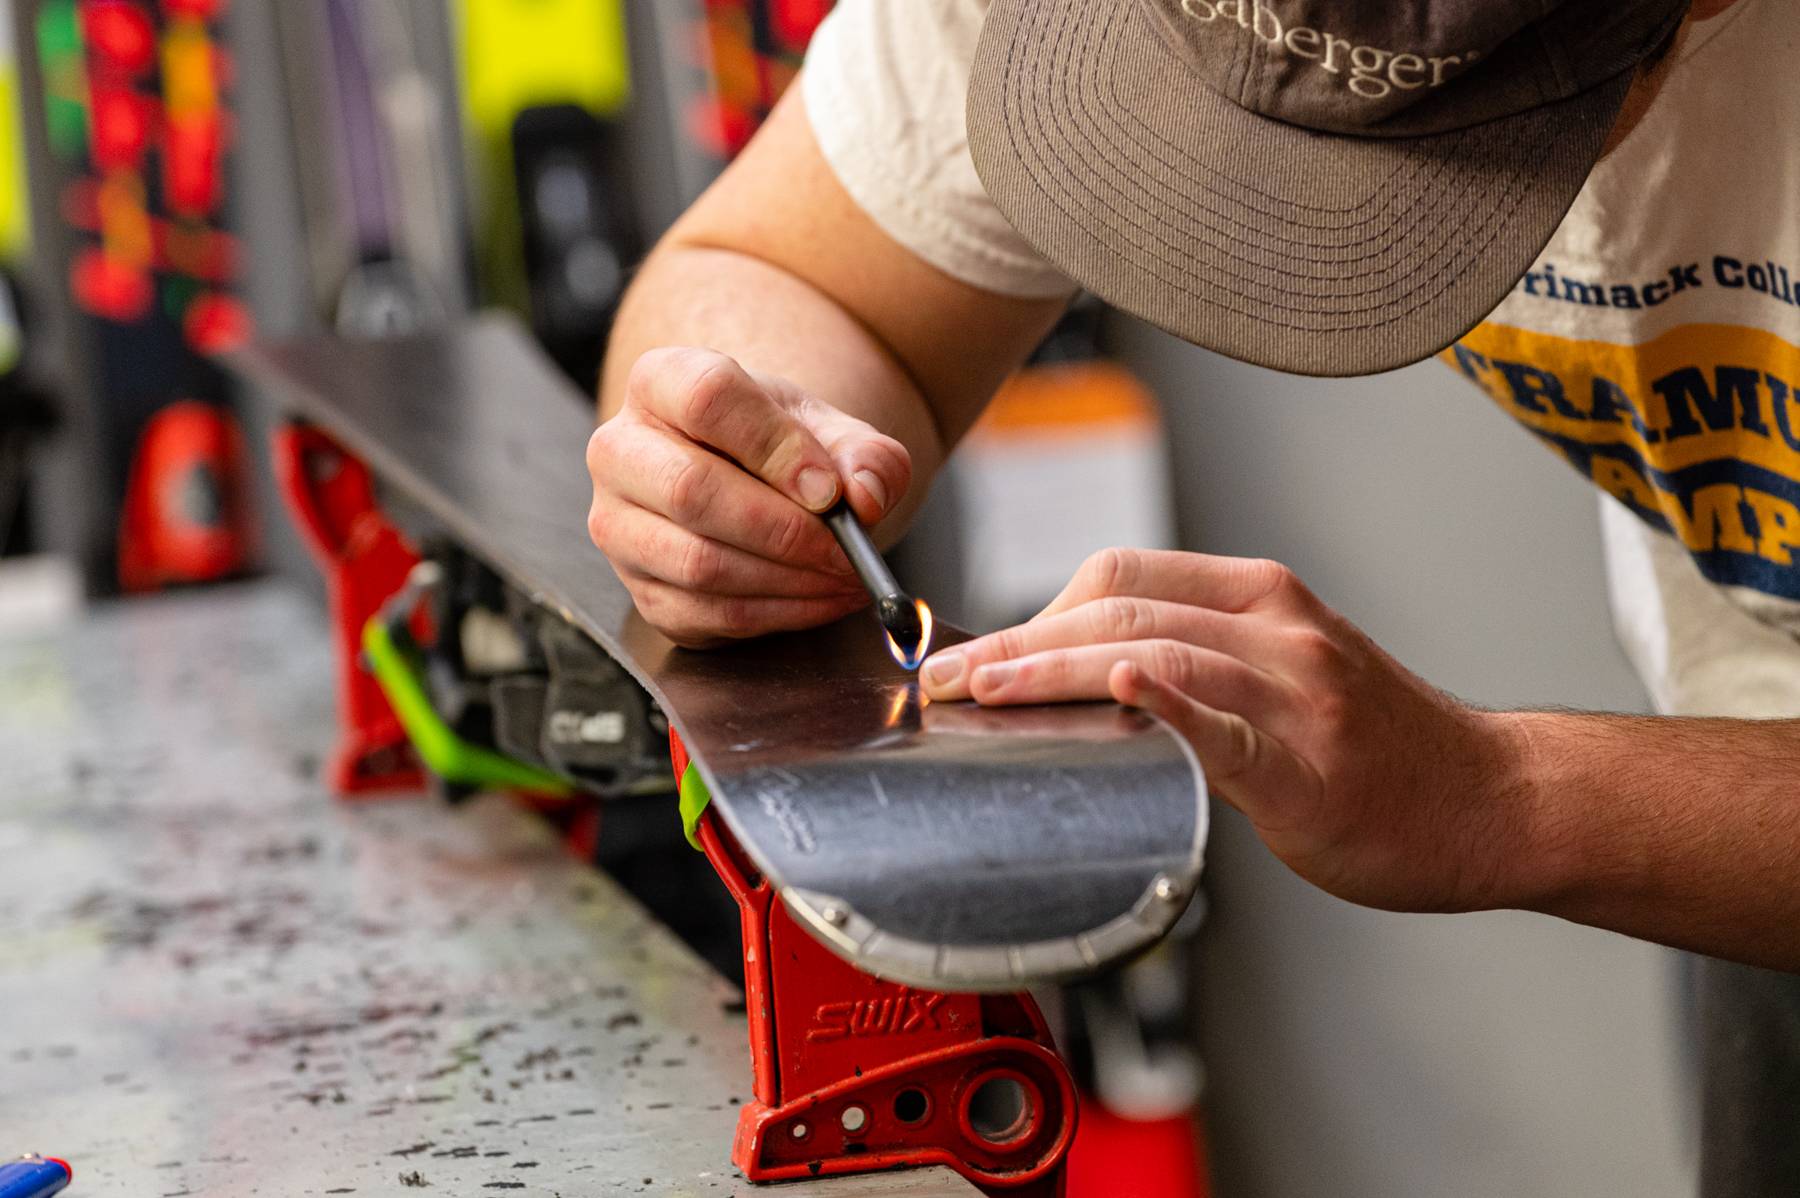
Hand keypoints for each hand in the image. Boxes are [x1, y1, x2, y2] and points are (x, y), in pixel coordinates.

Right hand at [588, 347, 911, 646]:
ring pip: (697, 562)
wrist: (749, 481)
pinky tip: (821, 599)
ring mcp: (619, 526)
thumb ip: (865, 454)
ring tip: (844, 577)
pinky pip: (708, 613)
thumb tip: (865, 495)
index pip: (707, 398)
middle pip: (690, 489)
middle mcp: (621, 451)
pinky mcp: (640, 591)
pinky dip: (778, 615)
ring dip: (787, 580)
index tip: (830, 489)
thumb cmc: (781, 446)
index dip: (775, 447)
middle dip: (784, 530)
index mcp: (661, 382)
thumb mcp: (832, 430)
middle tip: (846, 551)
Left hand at [918, 548, 1541, 913]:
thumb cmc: (1380, 747)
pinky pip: (1228, 724)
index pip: (1119, 573)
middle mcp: (1275, 626)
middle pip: (1118, 603)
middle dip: (1014, 642)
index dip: (1030, 610)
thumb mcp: (1285, 672)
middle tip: (944, 680)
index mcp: (1261, 597)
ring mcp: (1296, 690)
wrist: (1495, 798)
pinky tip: (1123, 690)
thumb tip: (1082, 678)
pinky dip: (1169, 701)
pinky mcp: (1311, 764)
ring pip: (1152, 648)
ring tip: (982, 693)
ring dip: (1053, 669)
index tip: (968, 652)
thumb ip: (1196, 662)